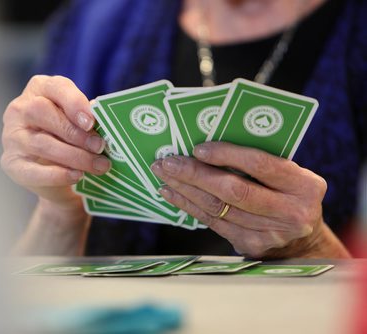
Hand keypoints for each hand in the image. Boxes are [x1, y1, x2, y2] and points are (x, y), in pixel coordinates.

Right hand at [1, 75, 110, 210]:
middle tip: (100, 146)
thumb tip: (102, 119)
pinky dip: (58, 175)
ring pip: (42, 144)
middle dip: (75, 132)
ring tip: (99, 165)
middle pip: (42, 112)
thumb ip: (87, 118)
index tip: (91, 121)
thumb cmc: (70, 139)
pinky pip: (33, 171)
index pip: (54, 87)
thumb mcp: (79, 123)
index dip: (74, 102)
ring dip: (75, 156)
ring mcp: (12, 137)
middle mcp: (19, 110)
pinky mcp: (11, 164)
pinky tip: (77, 176)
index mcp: (39, 90)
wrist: (57, 177)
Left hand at [151, 141, 328, 258]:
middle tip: (168, 162)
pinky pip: (212, 222)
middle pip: (234, 190)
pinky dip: (188, 206)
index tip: (198, 149)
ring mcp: (270, 233)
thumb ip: (260, 163)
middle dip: (196, 174)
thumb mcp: (288, 176)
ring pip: (218, 207)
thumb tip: (207, 146)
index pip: (260, 165)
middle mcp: (291, 211)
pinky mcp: (250, 245)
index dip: (227, 155)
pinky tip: (172, 193)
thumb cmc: (288, 195)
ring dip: (185, 189)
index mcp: (305, 185)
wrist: (302, 241)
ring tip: (164, 174)